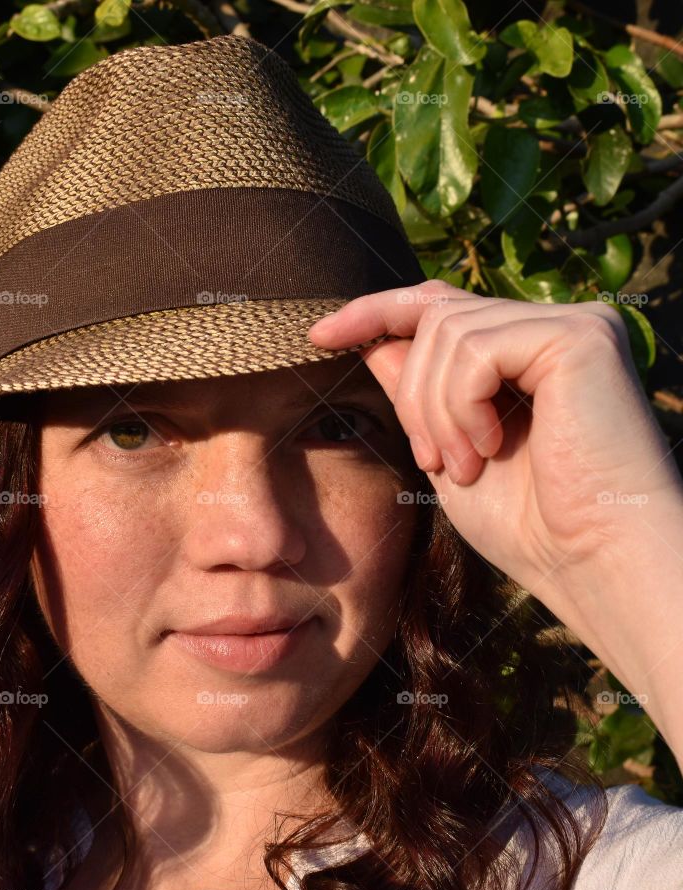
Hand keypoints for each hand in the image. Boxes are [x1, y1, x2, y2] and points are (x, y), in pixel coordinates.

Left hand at [307, 278, 682, 604]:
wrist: (591, 563)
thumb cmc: (528, 524)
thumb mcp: (447, 449)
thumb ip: (417, 391)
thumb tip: (373, 340)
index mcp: (526, 351)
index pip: (438, 305)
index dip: (374, 312)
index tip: (318, 334)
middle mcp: (553, 325)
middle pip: (434, 317)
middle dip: (411, 394)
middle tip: (432, 461)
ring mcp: (572, 324)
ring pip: (446, 333)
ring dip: (435, 411)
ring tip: (464, 467)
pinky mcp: (580, 336)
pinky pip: (476, 349)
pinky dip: (462, 406)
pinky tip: (490, 450)